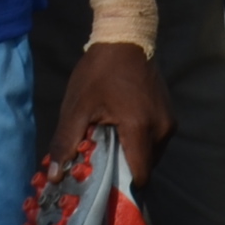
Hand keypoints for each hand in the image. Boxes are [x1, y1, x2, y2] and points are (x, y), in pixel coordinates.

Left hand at [54, 39, 172, 185]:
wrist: (124, 37)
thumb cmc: (99, 72)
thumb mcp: (77, 106)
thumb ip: (66, 142)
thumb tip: (55, 177)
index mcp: (141, 128)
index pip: (140, 176)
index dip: (121, 187)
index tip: (103, 187)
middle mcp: (162, 128)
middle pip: (146, 167)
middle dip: (124, 171)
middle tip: (101, 165)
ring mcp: (168, 120)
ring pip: (151, 154)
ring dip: (132, 155)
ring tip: (109, 146)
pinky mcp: (169, 113)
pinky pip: (155, 139)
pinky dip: (140, 142)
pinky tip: (121, 131)